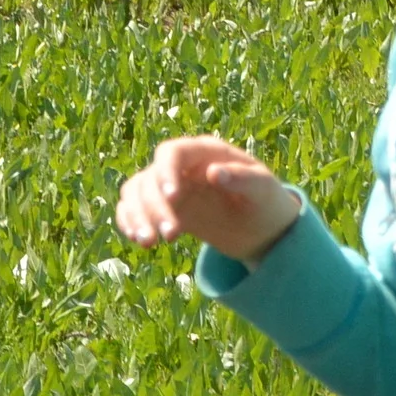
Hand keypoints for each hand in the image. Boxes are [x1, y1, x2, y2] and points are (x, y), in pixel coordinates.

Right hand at [114, 135, 302, 262]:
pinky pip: (133, 208)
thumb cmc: (266, 202)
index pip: (173, 152)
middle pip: (151, 176)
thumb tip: (213, 173)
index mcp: (207, 152)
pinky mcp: (164, 208)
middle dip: (154, 206)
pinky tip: (138, 238)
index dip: (166, 171)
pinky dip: (129, 221)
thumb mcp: (263, 190)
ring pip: (137, 192)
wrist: (262, 228)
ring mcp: (171, 187)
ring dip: (137, 216)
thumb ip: (242, 179)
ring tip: (149, 243)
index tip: (173, 197)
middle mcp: (183, 166)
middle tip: (171, 236)